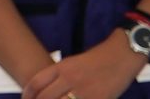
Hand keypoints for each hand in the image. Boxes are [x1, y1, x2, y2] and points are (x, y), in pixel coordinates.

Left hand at [20, 31, 146, 98]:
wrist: (122, 55)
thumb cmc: (97, 59)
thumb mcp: (73, 63)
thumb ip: (59, 76)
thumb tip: (46, 90)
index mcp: (62, 67)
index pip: (36, 83)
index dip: (27, 94)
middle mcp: (70, 79)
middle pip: (45, 97)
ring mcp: (84, 91)